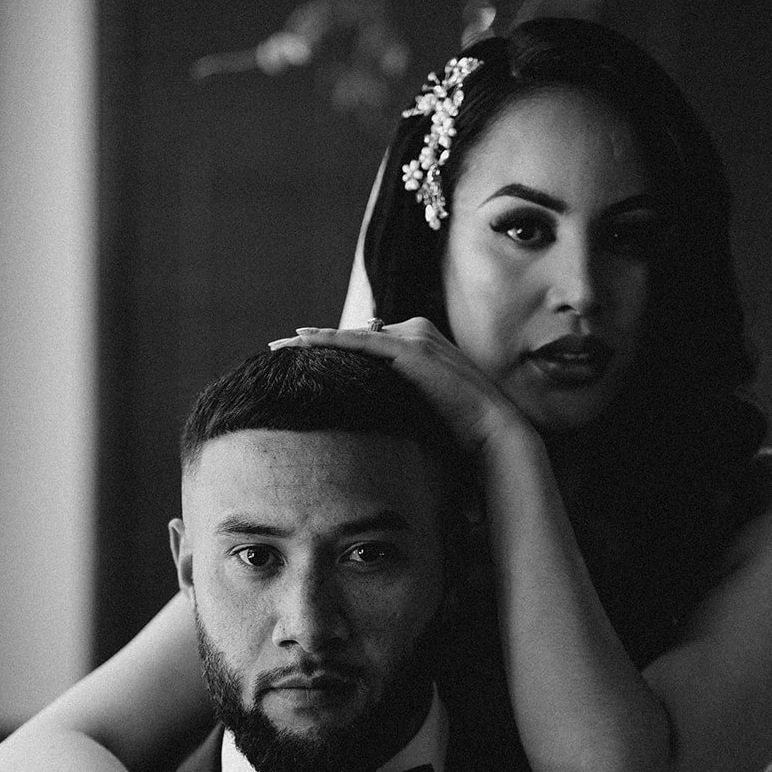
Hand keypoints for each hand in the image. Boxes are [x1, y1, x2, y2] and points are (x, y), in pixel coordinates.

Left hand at [270, 319, 531, 460]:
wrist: (494, 434)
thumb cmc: (463, 437)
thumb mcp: (422, 418)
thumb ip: (399, 408)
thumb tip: (372, 422)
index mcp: (420, 349)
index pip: (368, 346)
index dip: (335, 352)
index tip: (301, 359)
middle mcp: (417, 335)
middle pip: (357, 337)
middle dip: (319, 342)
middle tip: (278, 348)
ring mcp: (415, 339)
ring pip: (354, 335)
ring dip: (315, 338)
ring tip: (280, 344)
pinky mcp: (412, 349)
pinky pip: (361, 341)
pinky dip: (331, 339)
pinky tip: (302, 341)